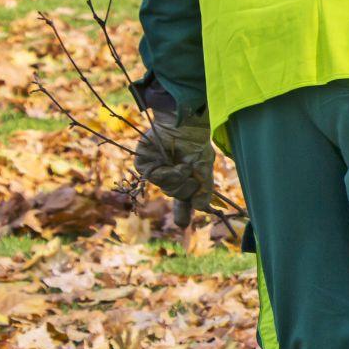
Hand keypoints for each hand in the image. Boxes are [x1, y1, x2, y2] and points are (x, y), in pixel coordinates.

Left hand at [132, 97, 213, 228]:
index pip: (183, 201)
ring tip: (183, 164)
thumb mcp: (204, 168)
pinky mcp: (143, 164)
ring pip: (166, 187)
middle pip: (176, 194)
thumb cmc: (196, 144)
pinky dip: (166, 173)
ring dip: (178, 178)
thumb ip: (204, 189)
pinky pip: (153, 178)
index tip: (181, 225)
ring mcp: (155, 170)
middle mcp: (168, 176)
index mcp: (183, 179)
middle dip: (187, 187)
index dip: (182, 214)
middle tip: (192, 173)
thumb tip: (201, 209)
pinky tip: (172, 163)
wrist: (184, 124)